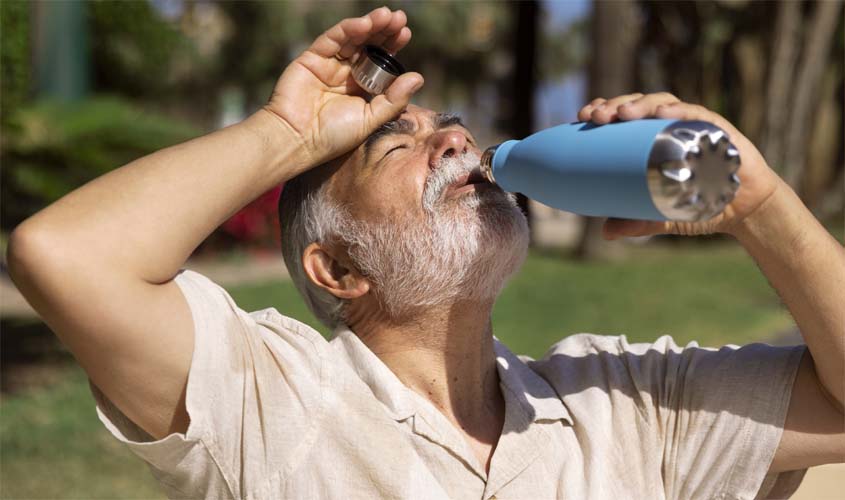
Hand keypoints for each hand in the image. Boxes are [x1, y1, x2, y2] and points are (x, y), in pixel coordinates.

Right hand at [264, 8, 423, 168]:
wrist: (297, 140)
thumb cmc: (333, 136)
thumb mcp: (370, 119)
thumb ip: (393, 100)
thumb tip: (418, 77)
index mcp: (360, 88)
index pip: (379, 62)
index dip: (392, 46)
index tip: (405, 33)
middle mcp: (345, 74)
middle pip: (367, 46)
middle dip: (384, 31)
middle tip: (400, 18)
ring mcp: (328, 65)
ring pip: (352, 39)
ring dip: (370, 25)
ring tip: (387, 16)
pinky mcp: (311, 58)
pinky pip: (332, 39)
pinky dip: (348, 29)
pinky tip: (364, 23)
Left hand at [576, 93, 781, 237]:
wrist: (746, 210)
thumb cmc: (702, 205)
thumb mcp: (663, 216)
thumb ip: (637, 223)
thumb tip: (605, 232)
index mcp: (653, 140)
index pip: (624, 117)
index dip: (603, 110)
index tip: (582, 116)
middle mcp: (671, 127)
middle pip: (638, 105)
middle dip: (614, 105)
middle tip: (595, 116)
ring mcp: (694, 125)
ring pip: (663, 103)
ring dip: (640, 104)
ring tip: (622, 113)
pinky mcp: (719, 129)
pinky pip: (697, 114)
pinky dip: (678, 112)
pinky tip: (662, 113)